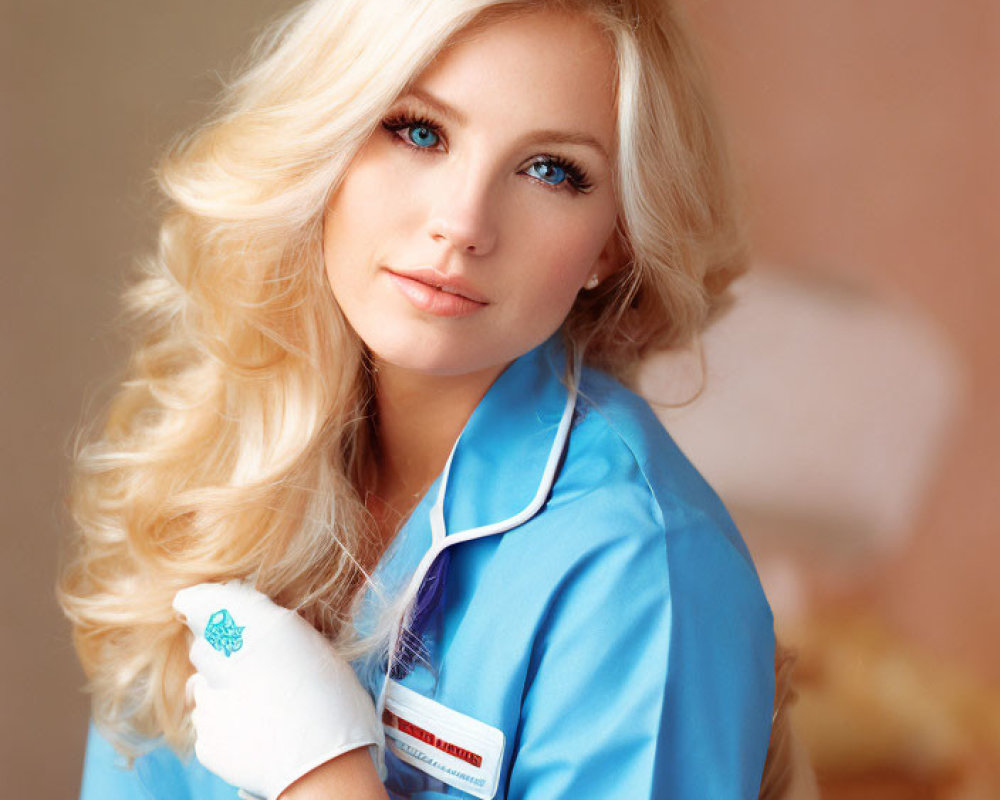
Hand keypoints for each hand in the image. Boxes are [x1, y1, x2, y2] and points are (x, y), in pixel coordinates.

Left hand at [173, 580, 382, 799]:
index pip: (204, 602)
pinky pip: (207, 722)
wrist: (325, 770)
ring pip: (201, 686)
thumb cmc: (337, 707)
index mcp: (262, 630)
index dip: (199, 603)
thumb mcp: (318, 652)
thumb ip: (276, 635)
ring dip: (219, 690)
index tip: (194, 605)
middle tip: (246, 667)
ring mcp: (213, 703)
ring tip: (257, 706)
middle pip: (202, 647)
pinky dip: (223, 724)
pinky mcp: (206, 739)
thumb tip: (254, 622)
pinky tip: (253, 732)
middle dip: (217, 653)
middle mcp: (229, 660)